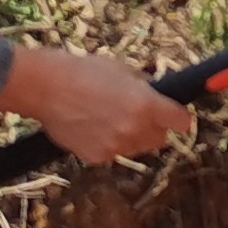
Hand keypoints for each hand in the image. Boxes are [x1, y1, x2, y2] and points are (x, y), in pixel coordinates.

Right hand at [1, 43, 192, 162]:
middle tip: (138, 115)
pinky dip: (108, 144)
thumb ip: (143, 85)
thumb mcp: (121, 69)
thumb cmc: (84, 71)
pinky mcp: (97, 158)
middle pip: (160, 140)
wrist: (46, 88)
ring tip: (109, 119)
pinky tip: (92, 128)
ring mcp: (116, 147)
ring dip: (131, 137)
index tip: (174, 115)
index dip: (179, 118)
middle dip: (154, 128)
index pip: (181, 122)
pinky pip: (112, 154)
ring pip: (136, 148)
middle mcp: (135, 130)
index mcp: (146, 106)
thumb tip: (154, 92)